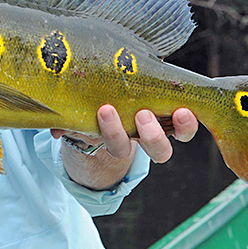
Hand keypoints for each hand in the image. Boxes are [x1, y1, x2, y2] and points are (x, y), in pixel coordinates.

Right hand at [51, 106, 197, 190]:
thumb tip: (53, 127)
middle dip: (150, 134)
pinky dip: (194, 114)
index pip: (118, 146)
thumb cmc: (94, 105)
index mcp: (119, 140)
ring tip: (180, 112)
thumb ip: (68, 119)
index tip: (105, 110)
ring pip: (178, 137)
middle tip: (142, 114)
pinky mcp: (178, 114)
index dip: (114, 133)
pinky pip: (190, 119)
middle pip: (155, 150)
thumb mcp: (81, 113)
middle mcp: (144, 138)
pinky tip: (193, 100)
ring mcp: (165, 127)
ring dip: (181, 127)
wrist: (118, 98)